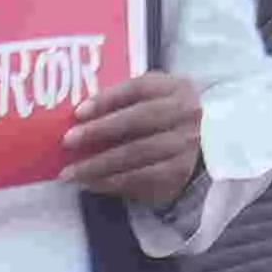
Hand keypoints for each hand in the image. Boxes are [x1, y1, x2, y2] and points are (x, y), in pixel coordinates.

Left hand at [58, 68, 203, 219]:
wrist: (203, 150)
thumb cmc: (165, 122)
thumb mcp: (154, 100)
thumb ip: (125, 102)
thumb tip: (80, 117)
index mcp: (176, 87)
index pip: (139, 87)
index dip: (108, 98)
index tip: (79, 111)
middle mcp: (185, 112)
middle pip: (138, 118)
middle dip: (100, 130)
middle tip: (68, 141)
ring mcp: (185, 143)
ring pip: (136, 152)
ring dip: (98, 164)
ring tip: (69, 172)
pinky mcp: (178, 172)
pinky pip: (139, 177)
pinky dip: (110, 181)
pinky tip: (89, 184)